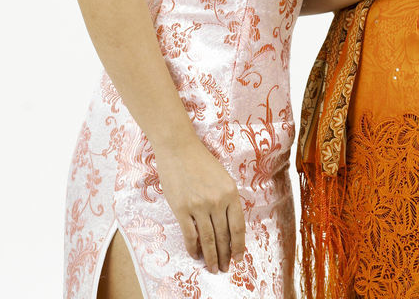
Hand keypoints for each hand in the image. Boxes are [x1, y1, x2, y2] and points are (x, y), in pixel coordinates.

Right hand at [155, 137, 244, 273]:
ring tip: (213, 268)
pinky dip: (193, 248)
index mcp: (231, 193)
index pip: (238, 227)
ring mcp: (199, 206)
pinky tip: (195, 255)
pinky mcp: (182, 209)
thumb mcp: (223, 179)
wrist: (179, 149)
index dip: (239, 246)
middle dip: (226, 255)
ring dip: (211, 257)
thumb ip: (227, 200)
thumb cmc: (202, 162)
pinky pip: (189, 234)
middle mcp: (217, 201)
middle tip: (225, 268)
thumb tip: (229, 226)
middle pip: (224, 236)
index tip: (239, 258)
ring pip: (208, 239)